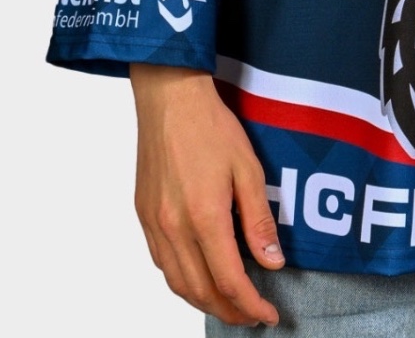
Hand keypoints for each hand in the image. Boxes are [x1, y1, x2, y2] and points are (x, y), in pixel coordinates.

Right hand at [130, 64, 282, 326]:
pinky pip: (162, 263)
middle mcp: (173, 227)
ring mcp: (154, 223)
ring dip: (203, 302)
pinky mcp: (143, 215)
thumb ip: (258, 220)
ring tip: (228, 305)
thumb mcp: (248, 168)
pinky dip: (182, 281)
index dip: (250, 305)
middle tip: (252, 317)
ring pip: (177, 283)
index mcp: (203, 216)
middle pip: (201, 291)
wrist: (169, 98)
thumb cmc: (211, 126)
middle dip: (229, 311)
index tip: (268, 315)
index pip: (229, 280)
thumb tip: (272, 262)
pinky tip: (198, 276)